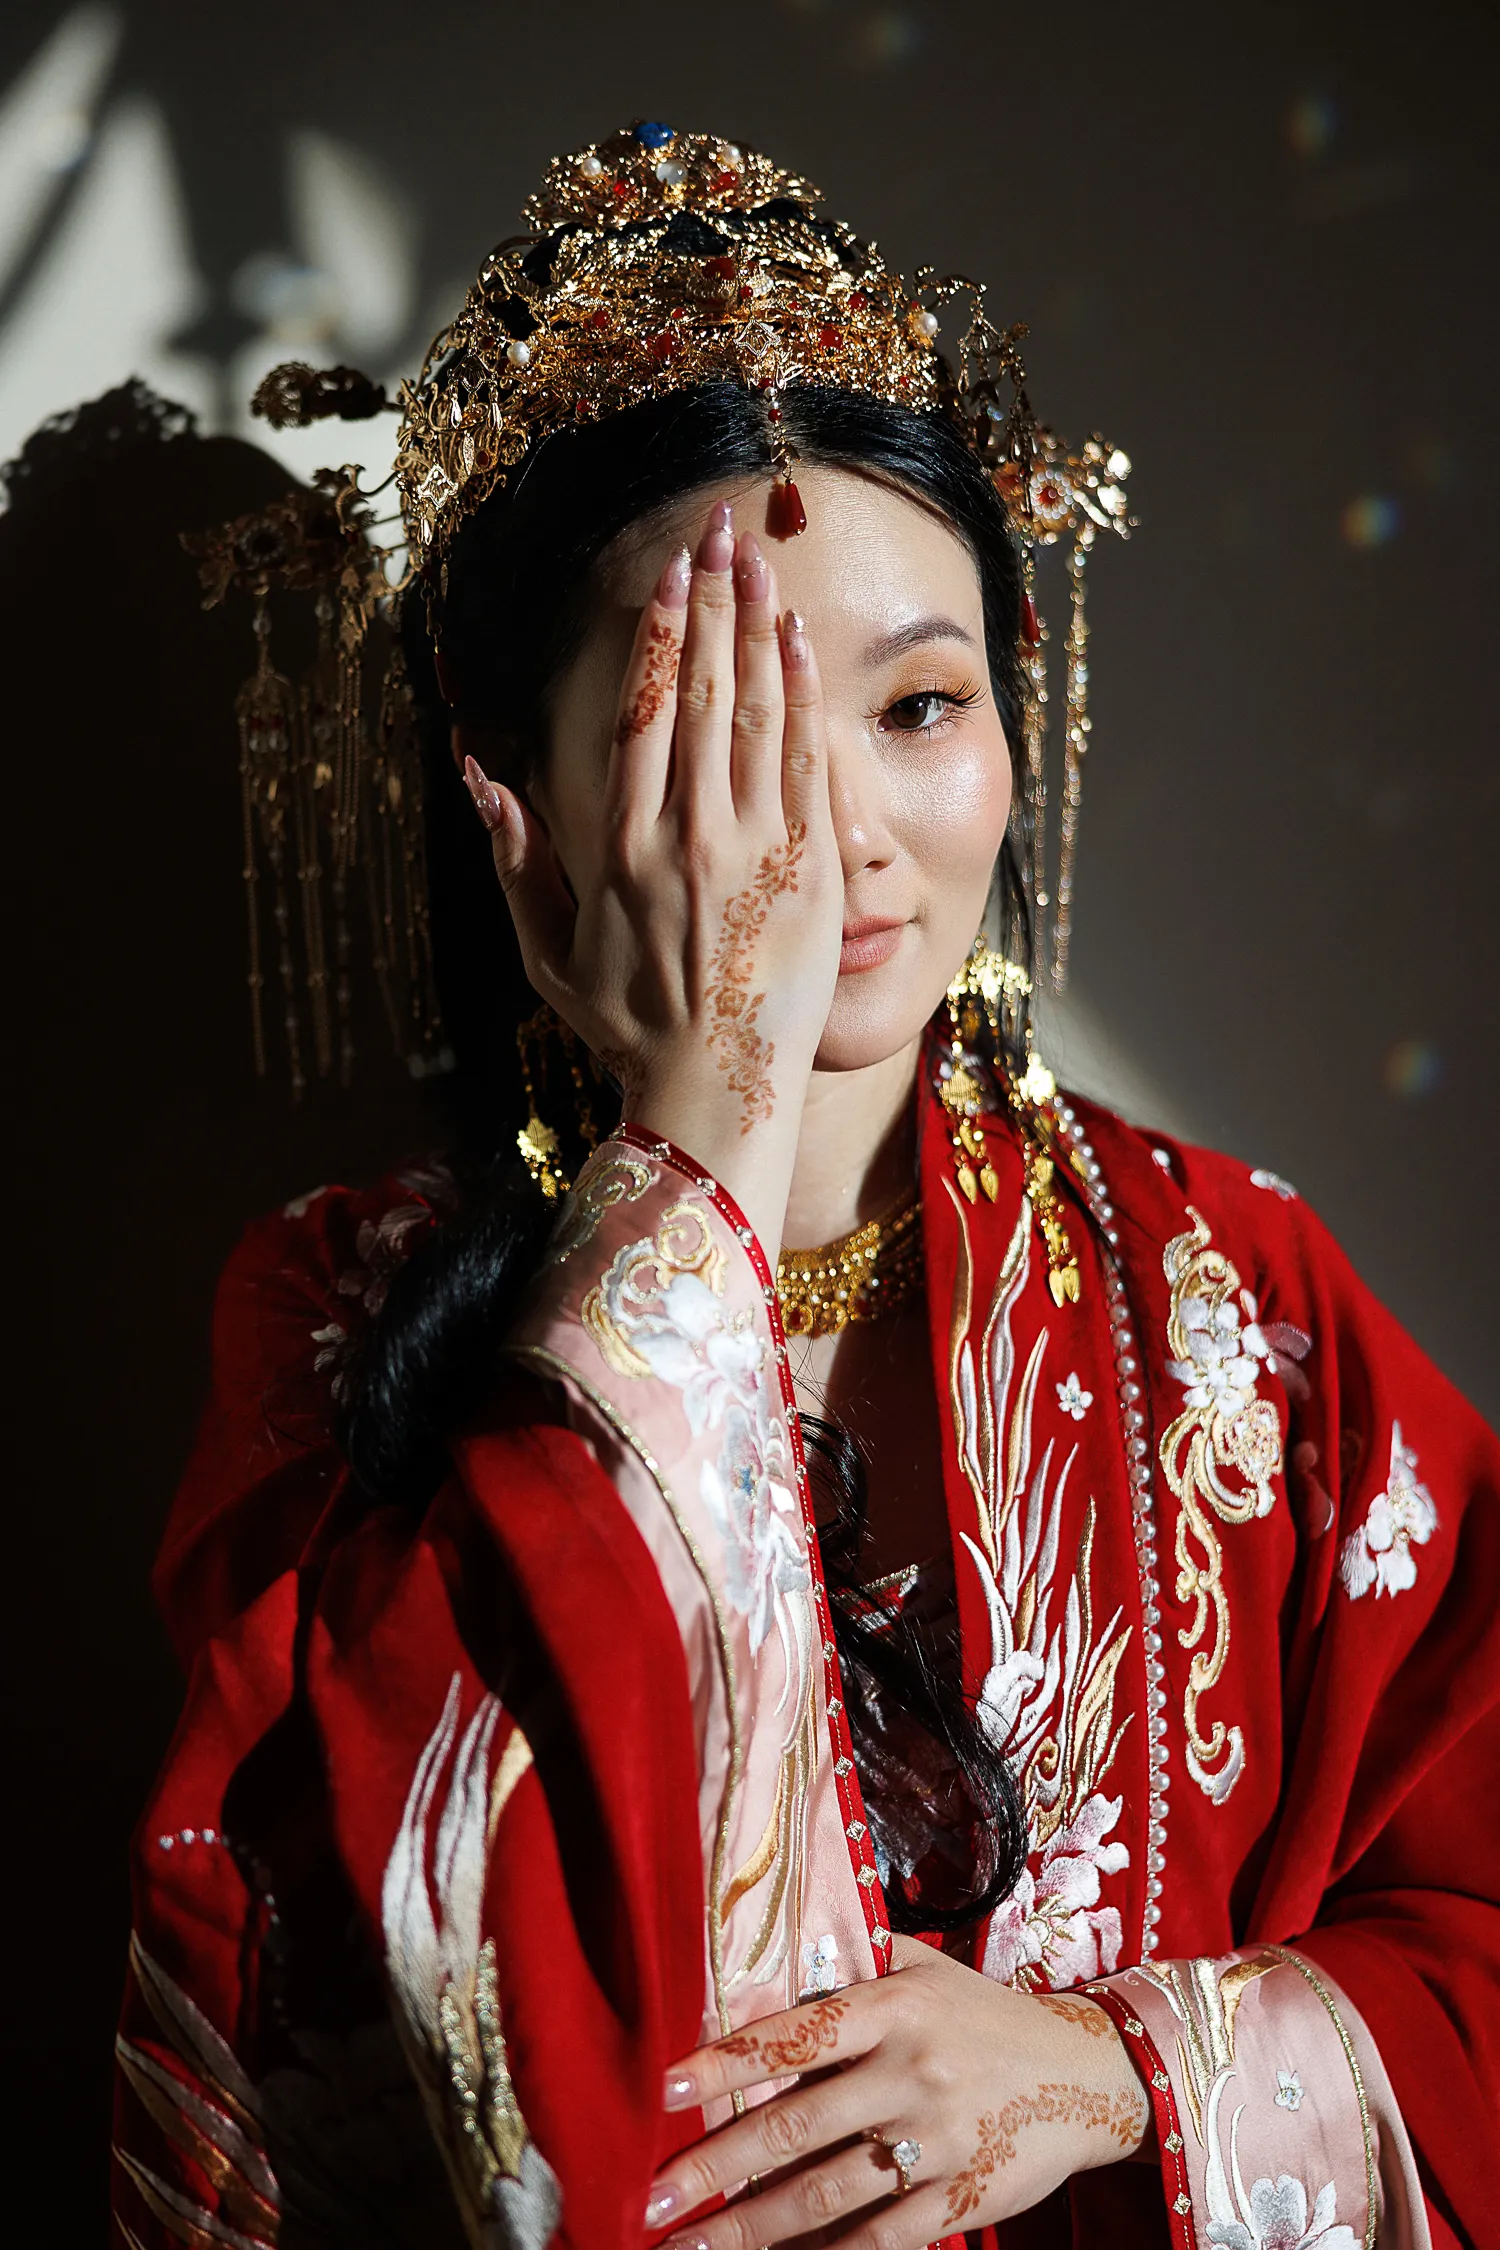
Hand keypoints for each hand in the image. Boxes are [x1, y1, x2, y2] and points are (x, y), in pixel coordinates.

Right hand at [462, 498, 842, 1255]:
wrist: (715, 1090)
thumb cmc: (627, 1028)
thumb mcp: (548, 952)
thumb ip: (516, 859)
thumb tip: (480, 775)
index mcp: (621, 847)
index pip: (642, 713)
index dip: (657, 635)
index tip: (666, 575)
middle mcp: (688, 834)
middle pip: (703, 692)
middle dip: (711, 603)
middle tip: (721, 532)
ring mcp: (754, 848)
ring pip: (758, 713)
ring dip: (760, 629)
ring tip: (761, 561)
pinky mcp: (808, 869)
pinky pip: (804, 762)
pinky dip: (802, 696)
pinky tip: (799, 643)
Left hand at [644, 1937, 1149, 2247]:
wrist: (1086, 2073)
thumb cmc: (984, 2013)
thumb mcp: (924, 1969)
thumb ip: (853, 1962)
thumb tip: (772, 1953)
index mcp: (894, 2008)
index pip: (795, 2034)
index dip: (727, 2062)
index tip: (667, 2086)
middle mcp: (909, 2073)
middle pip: (793, 2128)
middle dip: (714, 2169)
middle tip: (654, 2199)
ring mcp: (935, 2143)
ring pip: (823, 2195)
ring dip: (750, 2229)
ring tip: (694, 2249)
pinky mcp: (958, 2200)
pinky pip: (877, 2239)